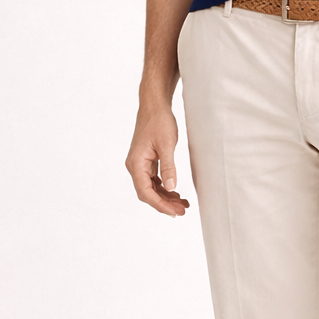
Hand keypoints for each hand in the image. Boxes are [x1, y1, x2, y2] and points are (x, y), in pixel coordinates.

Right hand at [126, 102, 190, 216]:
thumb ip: (169, 167)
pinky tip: (176, 193)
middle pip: (147, 193)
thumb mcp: (166, 145)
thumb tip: (171, 188)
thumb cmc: (159, 121)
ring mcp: (140, 164)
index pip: (145, 192)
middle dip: (164, 204)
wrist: (154, 106)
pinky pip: (154, 180)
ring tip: (183, 204)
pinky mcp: (146, 161)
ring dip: (165, 197)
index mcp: (136, 164)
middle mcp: (135, 166)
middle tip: (182, 211)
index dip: (160, 204)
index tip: (174, 212)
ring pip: (151, 188)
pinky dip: (164, 188)